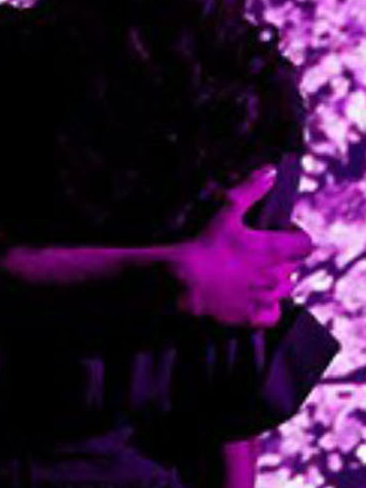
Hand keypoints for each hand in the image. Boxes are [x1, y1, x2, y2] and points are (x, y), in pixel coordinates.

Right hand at [173, 167, 310, 326]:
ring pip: (285, 290)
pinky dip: (269, 307)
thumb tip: (270, 172)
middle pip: (293, 266)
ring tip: (258, 274)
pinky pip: (273, 314)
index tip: (283, 232)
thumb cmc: (204, 245)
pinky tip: (256, 299)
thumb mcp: (227, 210)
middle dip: (283, 258)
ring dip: (277, 281)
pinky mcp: (250, 316)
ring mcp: (264, 298)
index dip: (296, 235)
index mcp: (274, 250)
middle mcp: (275, 276)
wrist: (182, 280)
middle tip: (261, 252)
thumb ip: (251, 190)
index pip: (305, 244)